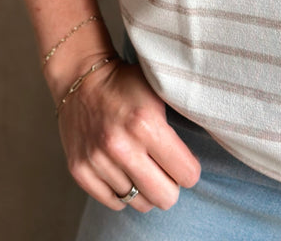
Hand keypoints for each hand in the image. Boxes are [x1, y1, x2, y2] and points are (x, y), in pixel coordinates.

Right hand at [56, 58, 201, 212]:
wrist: (80, 77)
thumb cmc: (125, 84)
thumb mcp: (158, 92)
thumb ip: (179, 122)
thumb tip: (200, 155)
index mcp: (146, 124)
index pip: (188, 175)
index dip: (189, 169)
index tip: (183, 161)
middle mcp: (120, 146)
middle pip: (165, 198)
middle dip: (170, 185)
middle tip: (164, 169)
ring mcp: (97, 160)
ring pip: (139, 203)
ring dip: (144, 188)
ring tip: (140, 165)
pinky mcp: (79, 170)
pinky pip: (114, 203)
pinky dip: (122, 191)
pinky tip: (122, 170)